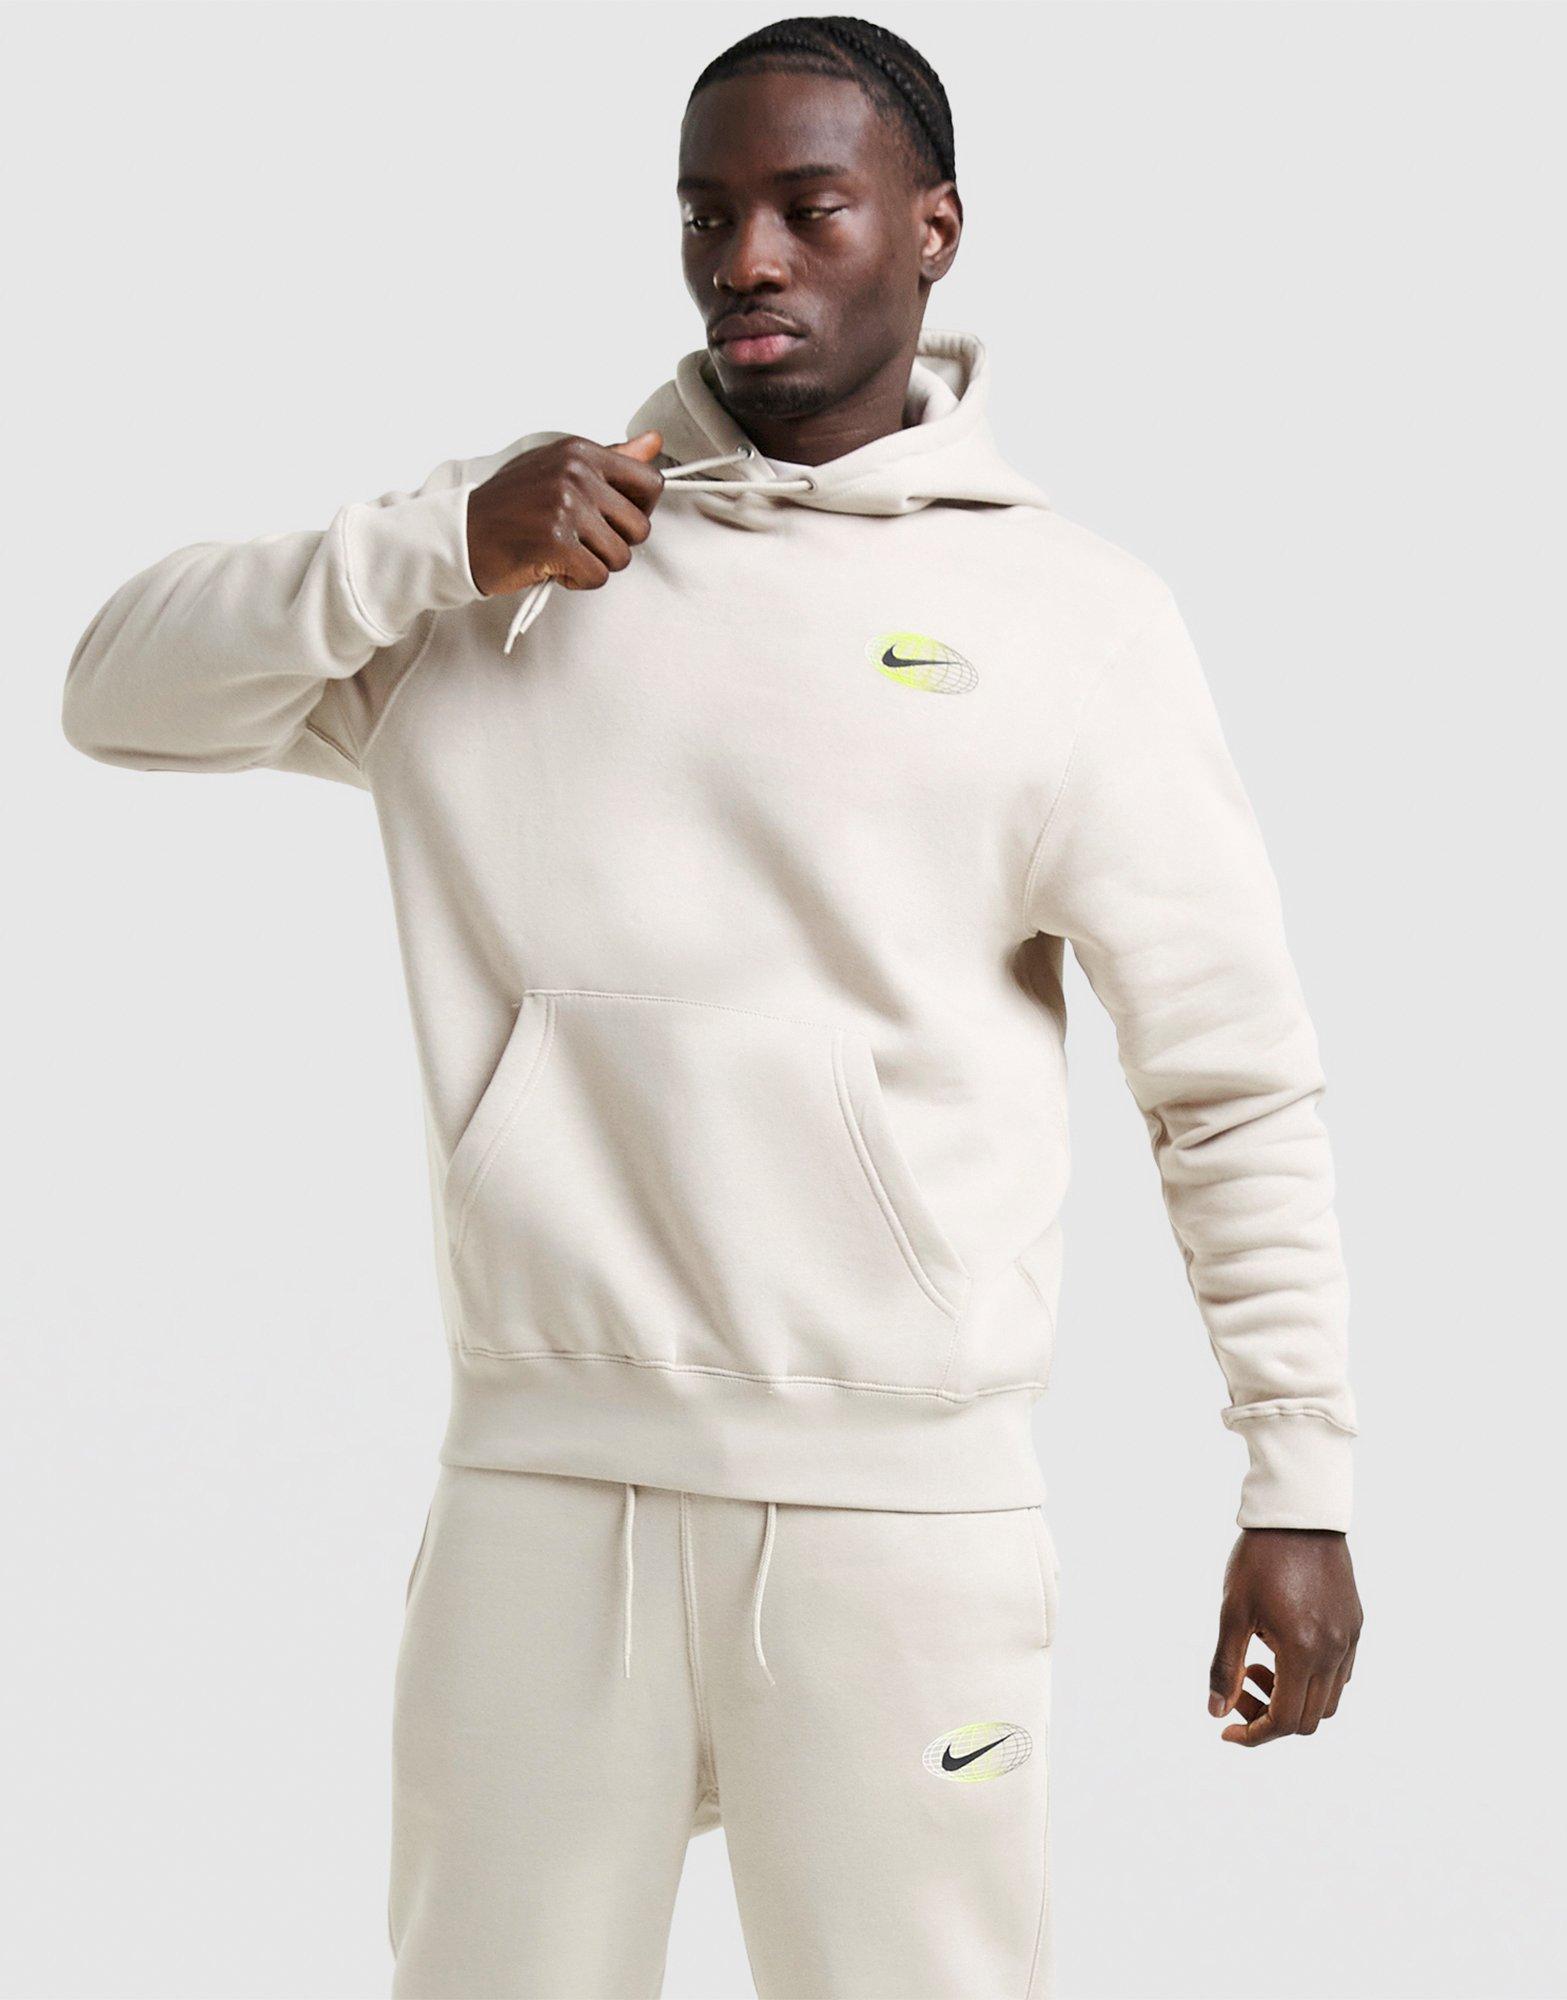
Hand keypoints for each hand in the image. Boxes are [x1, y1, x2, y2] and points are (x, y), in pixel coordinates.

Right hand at [466, 430, 664, 598]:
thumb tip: (653, 442)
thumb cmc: (510, 506)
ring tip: (563, 552)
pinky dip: (576, 580)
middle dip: (614, 544)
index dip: (639, 511)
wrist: (462, 534)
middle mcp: (576, 474)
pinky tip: (552, 566)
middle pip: (640, 528)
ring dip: (594, 564)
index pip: (650, 482)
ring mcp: (566, 507)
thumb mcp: (558, 468)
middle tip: (579, 540)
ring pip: (621, 556)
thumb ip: (610, 459)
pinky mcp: (556, 543)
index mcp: (581, 452)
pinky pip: (597, 576)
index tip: (613, 519)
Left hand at [1208, 1528, 1361, 1745]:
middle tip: (1239, 1689)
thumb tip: (1216, 1712)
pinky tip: (1283, 1652)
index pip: (1285, 1721)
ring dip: (1293, 1698)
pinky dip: (1313, 1680)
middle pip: (1310, 1719)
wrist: (1298, 1514)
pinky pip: (1341, 1674)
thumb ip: (1225, 1666)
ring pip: (1329, 1700)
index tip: (1226, 1728)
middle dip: (1269, 1717)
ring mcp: (1349, 1640)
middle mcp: (1335, 1652)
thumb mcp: (1232, 1611)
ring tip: (1258, 1664)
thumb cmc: (1259, 1558)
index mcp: (1303, 1651)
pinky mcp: (1355, 1625)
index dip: (1254, 1734)